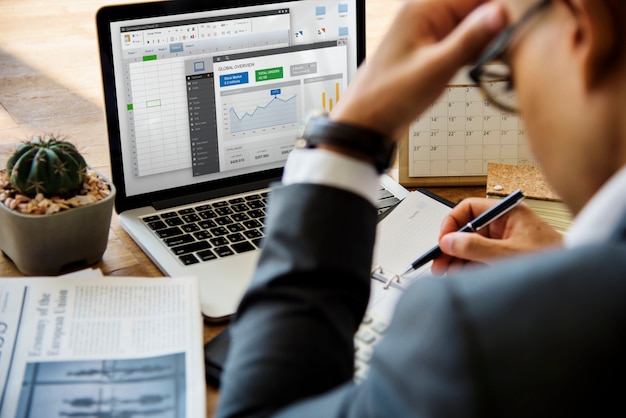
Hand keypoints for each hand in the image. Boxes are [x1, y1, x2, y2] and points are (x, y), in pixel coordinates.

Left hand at [331, 0, 505, 140]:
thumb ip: (469, 40)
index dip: (503, 5)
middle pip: (476, 5)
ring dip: (492, 36)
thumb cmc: (387, 97)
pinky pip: (464, 40)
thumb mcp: (434, 69)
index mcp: (423, 9)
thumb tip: (500, 12)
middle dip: (499, 20)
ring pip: (473, 24)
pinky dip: (480, 49)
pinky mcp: (433, 50)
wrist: (365, 123)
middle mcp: (427, 15)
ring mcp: (430, 33)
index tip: (527, 18)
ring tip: (510, 53)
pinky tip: (493, 61)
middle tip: (522, 40)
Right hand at [431, 198, 563, 274]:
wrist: (575, 282)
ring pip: (470, 247)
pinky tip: (458, 275)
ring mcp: (503, 242)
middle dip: (451, 246)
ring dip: (456, 259)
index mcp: (507, 213)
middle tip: (438, 261)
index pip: (470, 208)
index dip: (452, 222)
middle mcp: (503, 225)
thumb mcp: (508, 254)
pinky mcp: (504, 259)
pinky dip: (466, 267)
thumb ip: (475, 248)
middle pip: (467, 230)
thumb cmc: (552, 260)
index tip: (443, 239)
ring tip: (445, 272)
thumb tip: (449, 242)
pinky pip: (479, 260)